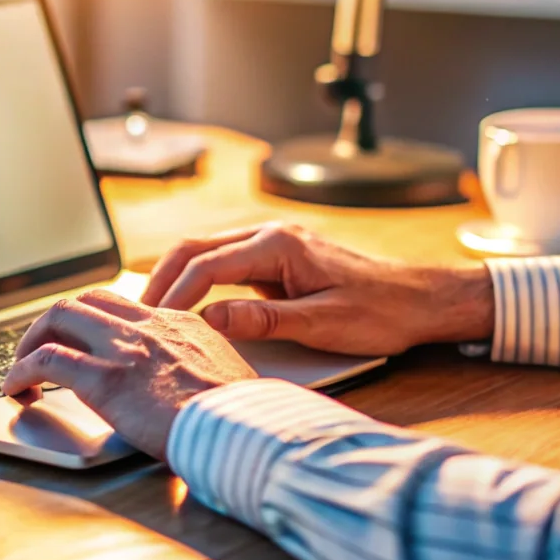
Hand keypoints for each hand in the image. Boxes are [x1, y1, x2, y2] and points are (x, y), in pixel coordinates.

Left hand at [2, 289, 257, 458]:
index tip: (81, 340)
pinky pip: (48, 360)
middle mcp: (147, 326)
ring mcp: (124, 349)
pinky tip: (14, 387)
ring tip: (21, 367)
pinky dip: (21, 370)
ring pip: (59, 318)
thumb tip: (194, 382)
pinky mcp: (106, 379)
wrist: (243, 428)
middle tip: (41, 349)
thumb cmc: (241, 414)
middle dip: (54, 323)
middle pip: (84, 301)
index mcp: (178, 323)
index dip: (93, 320)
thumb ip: (200, 365)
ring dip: (31, 341)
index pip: (123, 306)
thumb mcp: (226, 372)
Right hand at [142, 223, 494, 355]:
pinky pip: (225, 263)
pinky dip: (198, 280)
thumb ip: (265, 320)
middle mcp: (271, 234)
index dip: (174, 296)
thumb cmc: (382, 311)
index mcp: (278, 244)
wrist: (422, 299)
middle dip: (161, 280)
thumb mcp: (323, 323)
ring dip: (176, 278)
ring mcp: (274, 243)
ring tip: (152, 314)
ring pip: (205, 251)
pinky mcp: (278, 258)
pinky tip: (188, 307)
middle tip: (137, 318)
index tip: (153, 325)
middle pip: (194, 248)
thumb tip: (212, 320)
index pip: (206, 265)